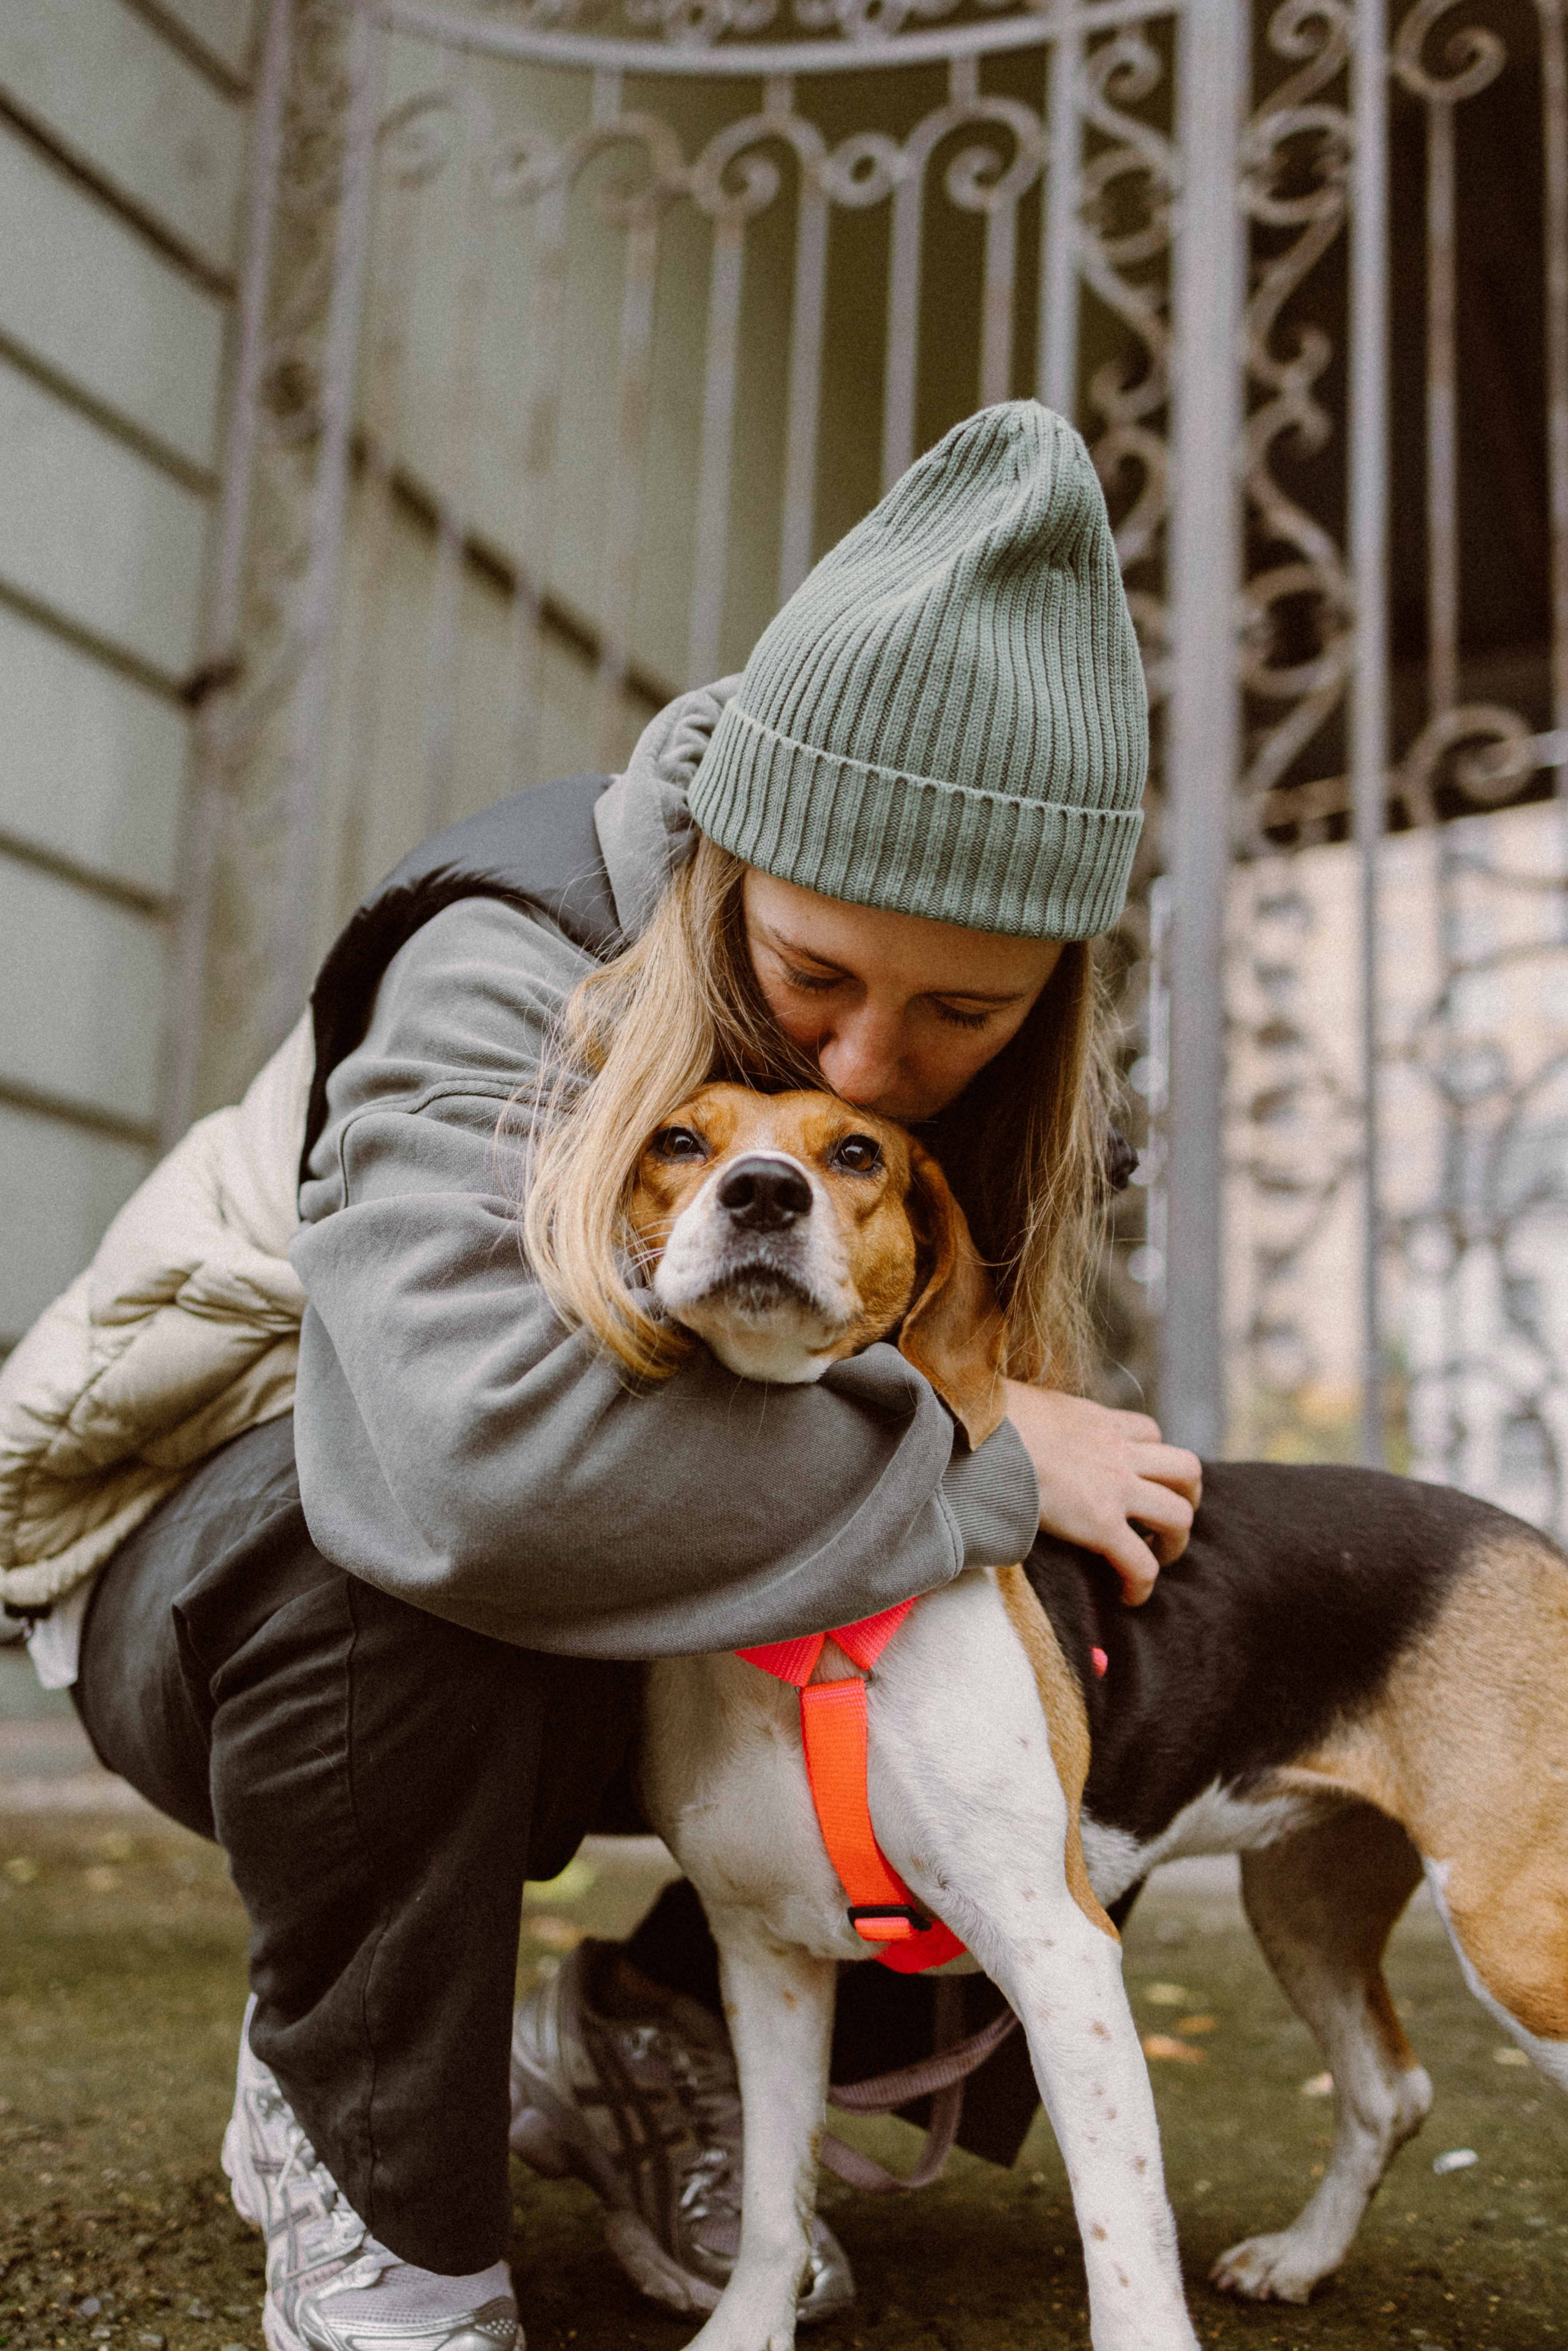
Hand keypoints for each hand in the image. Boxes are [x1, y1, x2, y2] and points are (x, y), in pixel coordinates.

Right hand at [1001, 1383, 1202, 1606]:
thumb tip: (1010, 1424)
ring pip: (1179, 1515)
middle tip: (1163, 1521)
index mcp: (1096, 1420)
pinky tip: (1129, 1598)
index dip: (1152, 1459)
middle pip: (1186, 1469)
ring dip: (1175, 1541)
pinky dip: (1142, 1585)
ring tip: (1156, 1557)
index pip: (1149, 1432)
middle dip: (1186, 1498)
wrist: (976, 1434)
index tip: (1137, 1481)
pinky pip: (1141, 1563)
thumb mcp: (1023, 1403)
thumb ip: (1035, 1418)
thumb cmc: (983, 1418)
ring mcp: (1114, 1487)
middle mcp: (1116, 1450)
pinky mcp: (1100, 1524)